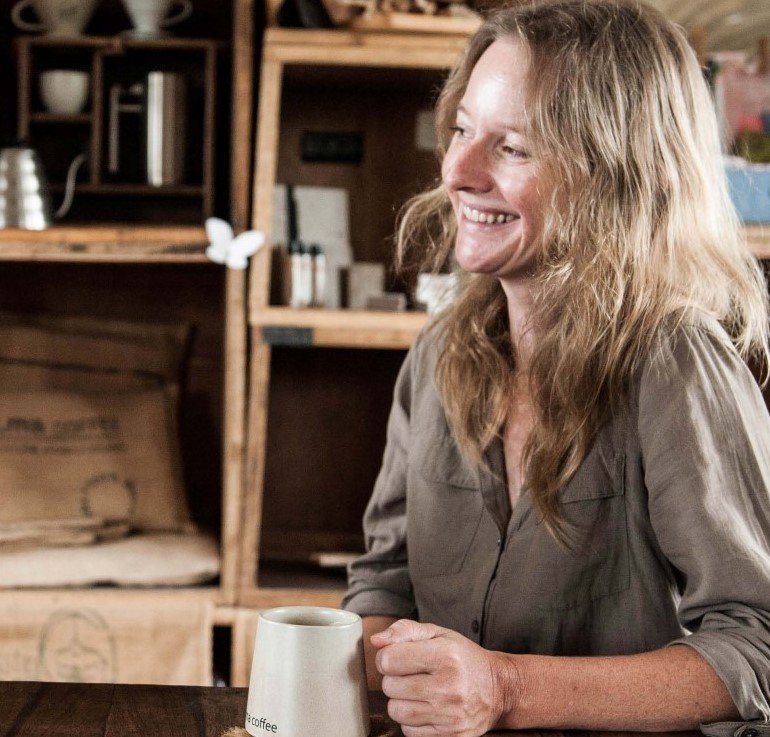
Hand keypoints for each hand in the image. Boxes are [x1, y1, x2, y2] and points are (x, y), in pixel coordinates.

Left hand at [371, 619, 516, 736]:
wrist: (498, 689)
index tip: (398, 657)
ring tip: (418, 692)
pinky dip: (412, 721)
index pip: (389, 660)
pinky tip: (426, 708)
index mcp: (445, 656)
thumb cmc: (464, 658)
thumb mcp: (438, 634)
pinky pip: (410, 732)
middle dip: (394, 679)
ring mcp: (450, 716)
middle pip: (390, 687)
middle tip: (411, 675)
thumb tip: (376, 641)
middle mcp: (449, 687)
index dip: (388, 657)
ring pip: (397, 712)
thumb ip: (404, 631)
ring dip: (401, 701)